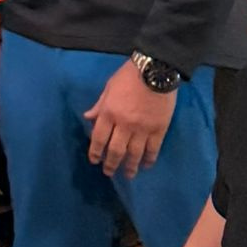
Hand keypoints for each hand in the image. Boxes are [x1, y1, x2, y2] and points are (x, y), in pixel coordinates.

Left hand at [85, 60, 176, 178]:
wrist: (155, 71)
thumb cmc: (128, 76)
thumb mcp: (109, 87)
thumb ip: (99, 105)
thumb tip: (87, 118)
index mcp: (109, 112)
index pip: (99, 138)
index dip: (95, 152)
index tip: (94, 161)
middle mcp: (124, 124)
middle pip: (116, 150)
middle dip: (111, 164)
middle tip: (109, 173)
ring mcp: (143, 129)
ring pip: (134, 154)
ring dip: (130, 166)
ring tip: (128, 175)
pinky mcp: (159, 130)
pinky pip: (153, 150)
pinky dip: (149, 160)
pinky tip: (146, 165)